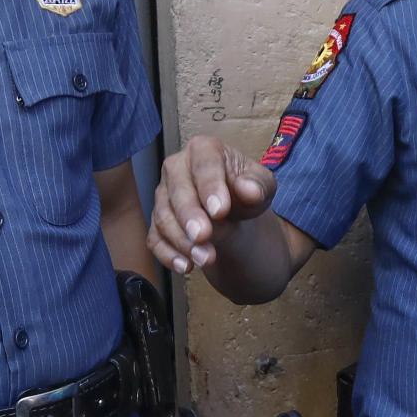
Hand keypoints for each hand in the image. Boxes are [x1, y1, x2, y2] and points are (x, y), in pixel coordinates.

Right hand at [150, 136, 271, 275]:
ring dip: (182, 241)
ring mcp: (163, 195)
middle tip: (203, 235)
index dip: (210, 187)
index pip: (204, 164)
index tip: (219, 210)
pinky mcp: (157, 222)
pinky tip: (186, 267)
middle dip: (189, 215)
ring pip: (163, 217)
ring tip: (205, 258)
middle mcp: (176, 168)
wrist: (232, 211)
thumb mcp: (262, 186)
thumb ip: (258, 186)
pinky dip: (168, 255)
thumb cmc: (245, 191)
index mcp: (203, 149)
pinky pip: (155, 239)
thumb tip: (250, 190)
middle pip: (177, 191)